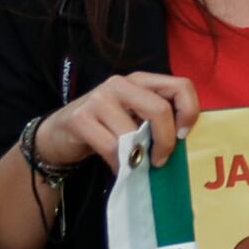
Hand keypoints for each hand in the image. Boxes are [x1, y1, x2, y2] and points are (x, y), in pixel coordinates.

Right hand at [32, 72, 198, 174]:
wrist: (59, 135)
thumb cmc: (106, 128)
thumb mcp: (135, 117)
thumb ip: (157, 120)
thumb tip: (184, 143)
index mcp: (141, 81)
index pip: (181, 86)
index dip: (189, 112)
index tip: (183, 136)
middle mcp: (121, 83)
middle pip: (160, 109)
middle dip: (166, 141)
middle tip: (160, 160)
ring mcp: (99, 98)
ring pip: (133, 133)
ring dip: (138, 157)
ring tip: (135, 164)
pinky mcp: (80, 118)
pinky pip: (112, 147)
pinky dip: (120, 164)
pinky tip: (119, 167)